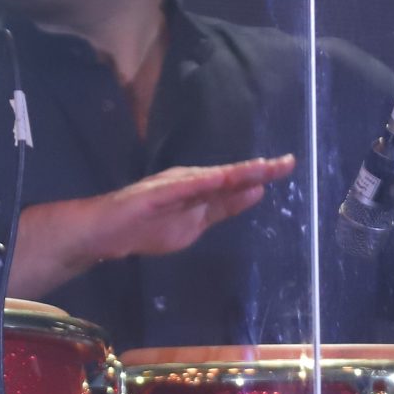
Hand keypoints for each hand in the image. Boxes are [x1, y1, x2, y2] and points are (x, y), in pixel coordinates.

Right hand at [10, 156, 295, 297]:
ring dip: (236, 173)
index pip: (236, 183)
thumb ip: (222, 207)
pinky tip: (219, 179)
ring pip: (211, 179)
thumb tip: (254, 192)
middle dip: (257, 170)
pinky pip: (182, 189)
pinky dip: (202, 183)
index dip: (261, 174)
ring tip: (261, 168)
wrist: (107, 231)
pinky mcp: (156, 194)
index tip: (286, 166)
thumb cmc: (147, 226)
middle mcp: (190, 182)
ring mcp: (173, 187)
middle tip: (286, 163)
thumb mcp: (194, 221)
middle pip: (229, 177)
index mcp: (200, 190)